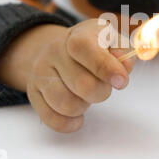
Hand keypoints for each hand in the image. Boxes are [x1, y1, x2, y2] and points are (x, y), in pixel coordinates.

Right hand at [0, 19, 133, 132]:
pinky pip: (52, 119)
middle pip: (81, 84)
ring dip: (84, 107)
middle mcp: (54, 51)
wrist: (59, 50)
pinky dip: (70, 122)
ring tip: (87, 97)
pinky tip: (78, 115)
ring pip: (65, 104)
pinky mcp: (34, 93)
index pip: (84, 48)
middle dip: (101, 92)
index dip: (105, 67)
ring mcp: (40, 72)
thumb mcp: (113, 41)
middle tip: (104, 87)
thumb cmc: (95, 48)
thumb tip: (124, 67)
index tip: (121, 81)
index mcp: (78, 35)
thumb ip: (124, 52)